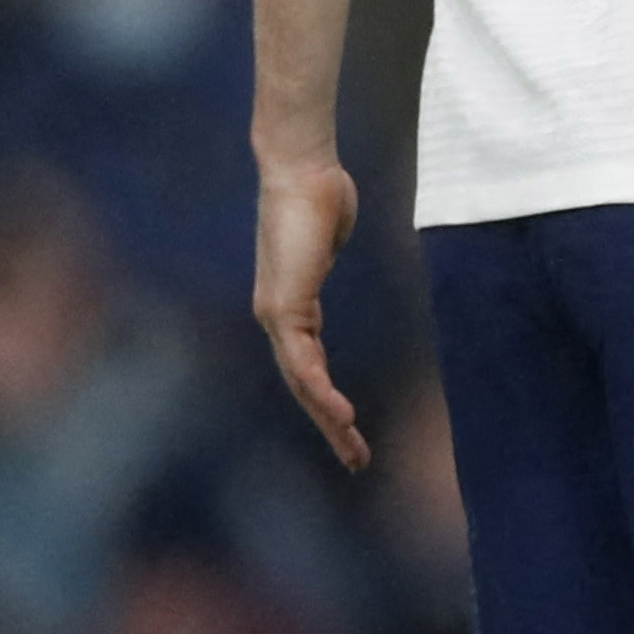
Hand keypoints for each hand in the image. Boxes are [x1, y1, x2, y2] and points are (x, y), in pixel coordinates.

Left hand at [252, 156, 369, 471]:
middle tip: (356, 460)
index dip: (328, 402)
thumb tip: (329, 237)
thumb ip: (325, 255)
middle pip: (304, 386)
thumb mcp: (327, 239)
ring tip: (353, 449)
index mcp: (291, 309)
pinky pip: (304, 361)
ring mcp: (278, 315)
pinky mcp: (284, 306)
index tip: (351, 427)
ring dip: (328, 420)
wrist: (302, 172)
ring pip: (302, 383)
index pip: (309, 368)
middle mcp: (278, 319)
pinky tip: (340, 414)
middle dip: (330, 427)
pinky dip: (321, 391)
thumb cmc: (320, 197)